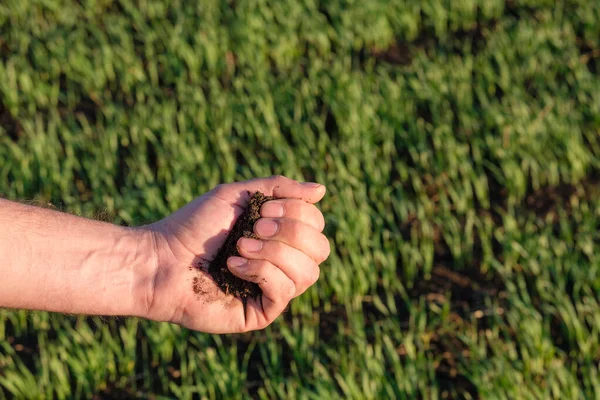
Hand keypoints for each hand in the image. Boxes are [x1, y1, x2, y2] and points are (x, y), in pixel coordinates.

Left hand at [141, 176, 329, 332]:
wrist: (160, 258)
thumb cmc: (195, 226)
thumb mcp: (238, 195)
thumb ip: (280, 188)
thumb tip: (322, 190)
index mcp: (279, 237)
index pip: (317, 225)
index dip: (297, 213)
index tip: (261, 209)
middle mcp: (282, 264)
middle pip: (321, 249)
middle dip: (290, 232)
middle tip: (254, 227)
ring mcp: (273, 290)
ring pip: (308, 272)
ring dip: (273, 253)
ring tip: (239, 248)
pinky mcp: (261, 312)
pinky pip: (284, 291)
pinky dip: (260, 272)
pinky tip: (232, 267)